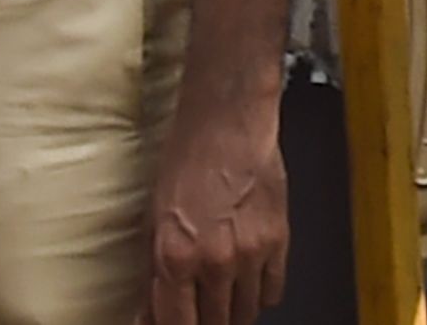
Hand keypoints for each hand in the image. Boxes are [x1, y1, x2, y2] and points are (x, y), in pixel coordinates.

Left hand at [136, 96, 286, 324]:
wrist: (227, 122)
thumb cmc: (186, 160)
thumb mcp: (154, 218)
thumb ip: (153, 273)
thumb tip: (147, 315)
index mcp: (176, 256)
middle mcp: (215, 261)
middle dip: (206, 322)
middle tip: (201, 309)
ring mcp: (251, 254)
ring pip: (246, 315)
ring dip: (233, 311)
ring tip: (223, 293)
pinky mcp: (279, 241)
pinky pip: (273, 292)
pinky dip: (260, 293)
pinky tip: (248, 278)